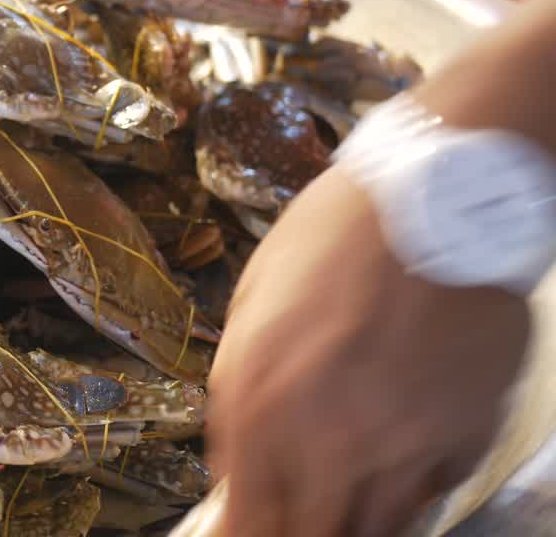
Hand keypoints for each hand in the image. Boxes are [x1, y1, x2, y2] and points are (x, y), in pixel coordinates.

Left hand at [205, 166, 531, 536]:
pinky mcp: (463, 440)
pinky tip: (397, 457)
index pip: (243, 524)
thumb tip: (236, 464)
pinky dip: (408, 494)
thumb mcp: (251, 308)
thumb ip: (241, 396)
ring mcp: (400, 447)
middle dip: (293, 536)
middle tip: (292, 523)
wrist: (438, 195)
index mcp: (255, 401)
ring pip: (371, 535)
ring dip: (349, 525)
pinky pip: (429, 499)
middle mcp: (324, 438)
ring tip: (340, 495)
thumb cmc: (336, 237)